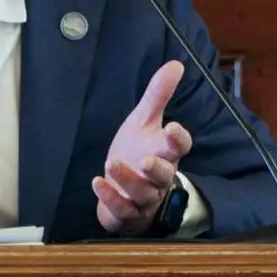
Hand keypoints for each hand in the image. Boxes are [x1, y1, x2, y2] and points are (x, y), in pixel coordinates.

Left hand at [93, 60, 193, 234]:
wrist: (128, 190)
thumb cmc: (139, 151)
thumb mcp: (145, 121)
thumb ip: (158, 95)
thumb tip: (175, 63)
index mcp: (165, 152)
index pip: (180, 147)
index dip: (178, 139)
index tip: (172, 127)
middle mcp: (158, 177)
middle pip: (164, 175)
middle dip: (157, 168)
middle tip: (146, 159)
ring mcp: (143, 197)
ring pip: (142, 193)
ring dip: (128, 179)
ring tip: (110, 163)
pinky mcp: (127, 213)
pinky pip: (122, 209)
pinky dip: (110, 198)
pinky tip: (97, 182)